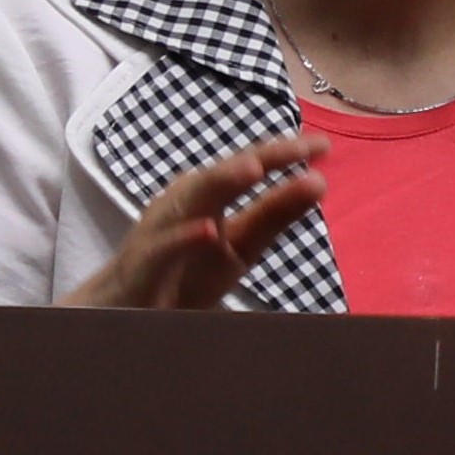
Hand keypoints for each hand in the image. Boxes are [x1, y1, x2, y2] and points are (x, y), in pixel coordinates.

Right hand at [60, 131, 327, 308]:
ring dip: (221, 181)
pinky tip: (209, 231)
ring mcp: (162, 228)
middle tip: (296, 148)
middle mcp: (186, 201)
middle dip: (258, 158)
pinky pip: (164, 246)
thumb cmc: (187, 271)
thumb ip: (275, 215)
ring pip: (192, 199)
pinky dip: (185, 236)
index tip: (323, 146)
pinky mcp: (145, 261)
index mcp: (210, 194)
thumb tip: (319, 182)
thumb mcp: (242, 245)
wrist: (130, 309)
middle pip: (223, 174)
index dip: (284, 153)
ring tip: (254, 168)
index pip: (249, 166)